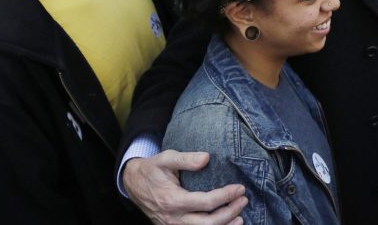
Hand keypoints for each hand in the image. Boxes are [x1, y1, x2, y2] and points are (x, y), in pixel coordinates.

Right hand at [123, 150, 246, 224]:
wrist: (133, 183)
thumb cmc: (153, 169)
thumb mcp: (166, 158)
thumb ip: (186, 158)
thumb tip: (206, 158)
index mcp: (173, 200)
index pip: (206, 202)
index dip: (226, 196)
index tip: (240, 188)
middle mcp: (173, 218)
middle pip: (208, 223)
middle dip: (230, 213)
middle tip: (244, 200)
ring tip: (240, 218)